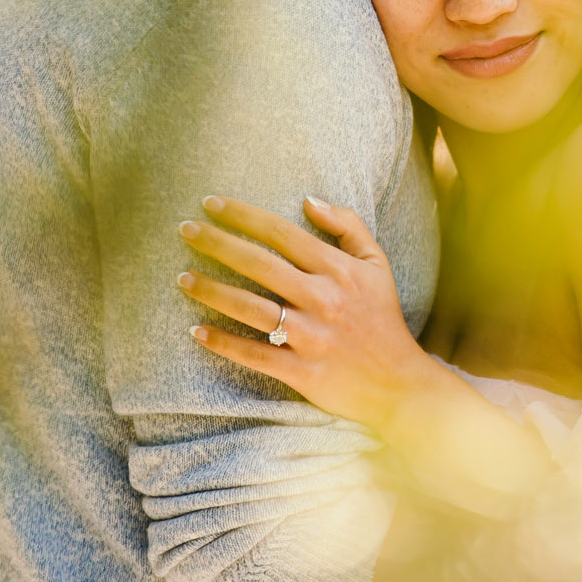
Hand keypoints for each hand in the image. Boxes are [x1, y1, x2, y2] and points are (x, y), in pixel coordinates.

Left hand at [177, 194, 442, 433]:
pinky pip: (255, 354)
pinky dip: (224, 343)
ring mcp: (312, 336)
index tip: (211, 203)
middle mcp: (322, 299)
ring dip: (212, 291)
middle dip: (218, 243)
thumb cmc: (383, 318)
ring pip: (251, 308)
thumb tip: (309, 199)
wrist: (400, 382)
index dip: (244, 215)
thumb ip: (348, 226)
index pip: (282, 233)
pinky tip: (196, 331)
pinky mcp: (303, 372)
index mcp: (338, 270)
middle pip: (260, 264)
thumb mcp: (376, 264)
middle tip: (185, 229)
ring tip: (182, 278)